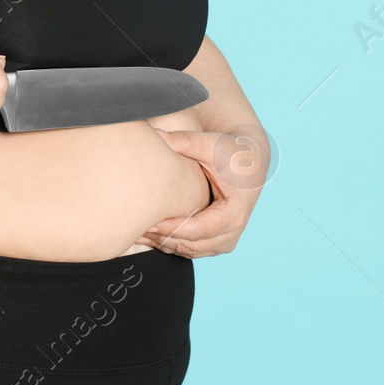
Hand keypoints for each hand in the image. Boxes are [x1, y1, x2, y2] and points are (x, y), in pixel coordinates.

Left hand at [136, 125, 269, 257]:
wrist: (248, 163)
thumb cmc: (230, 152)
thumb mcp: (210, 144)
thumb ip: (185, 140)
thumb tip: (155, 134)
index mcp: (234, 212)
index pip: (199, 230)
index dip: (172, 229)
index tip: (148, 223)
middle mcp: (233, 232)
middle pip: (192, 244)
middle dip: (163, 238)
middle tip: (134, 228)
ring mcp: (226, 241)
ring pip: (189, 250)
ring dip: (164, 243)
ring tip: (137, 232)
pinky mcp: (217, 243)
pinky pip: (191, 250)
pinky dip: (171, 244)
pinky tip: (149, 234)